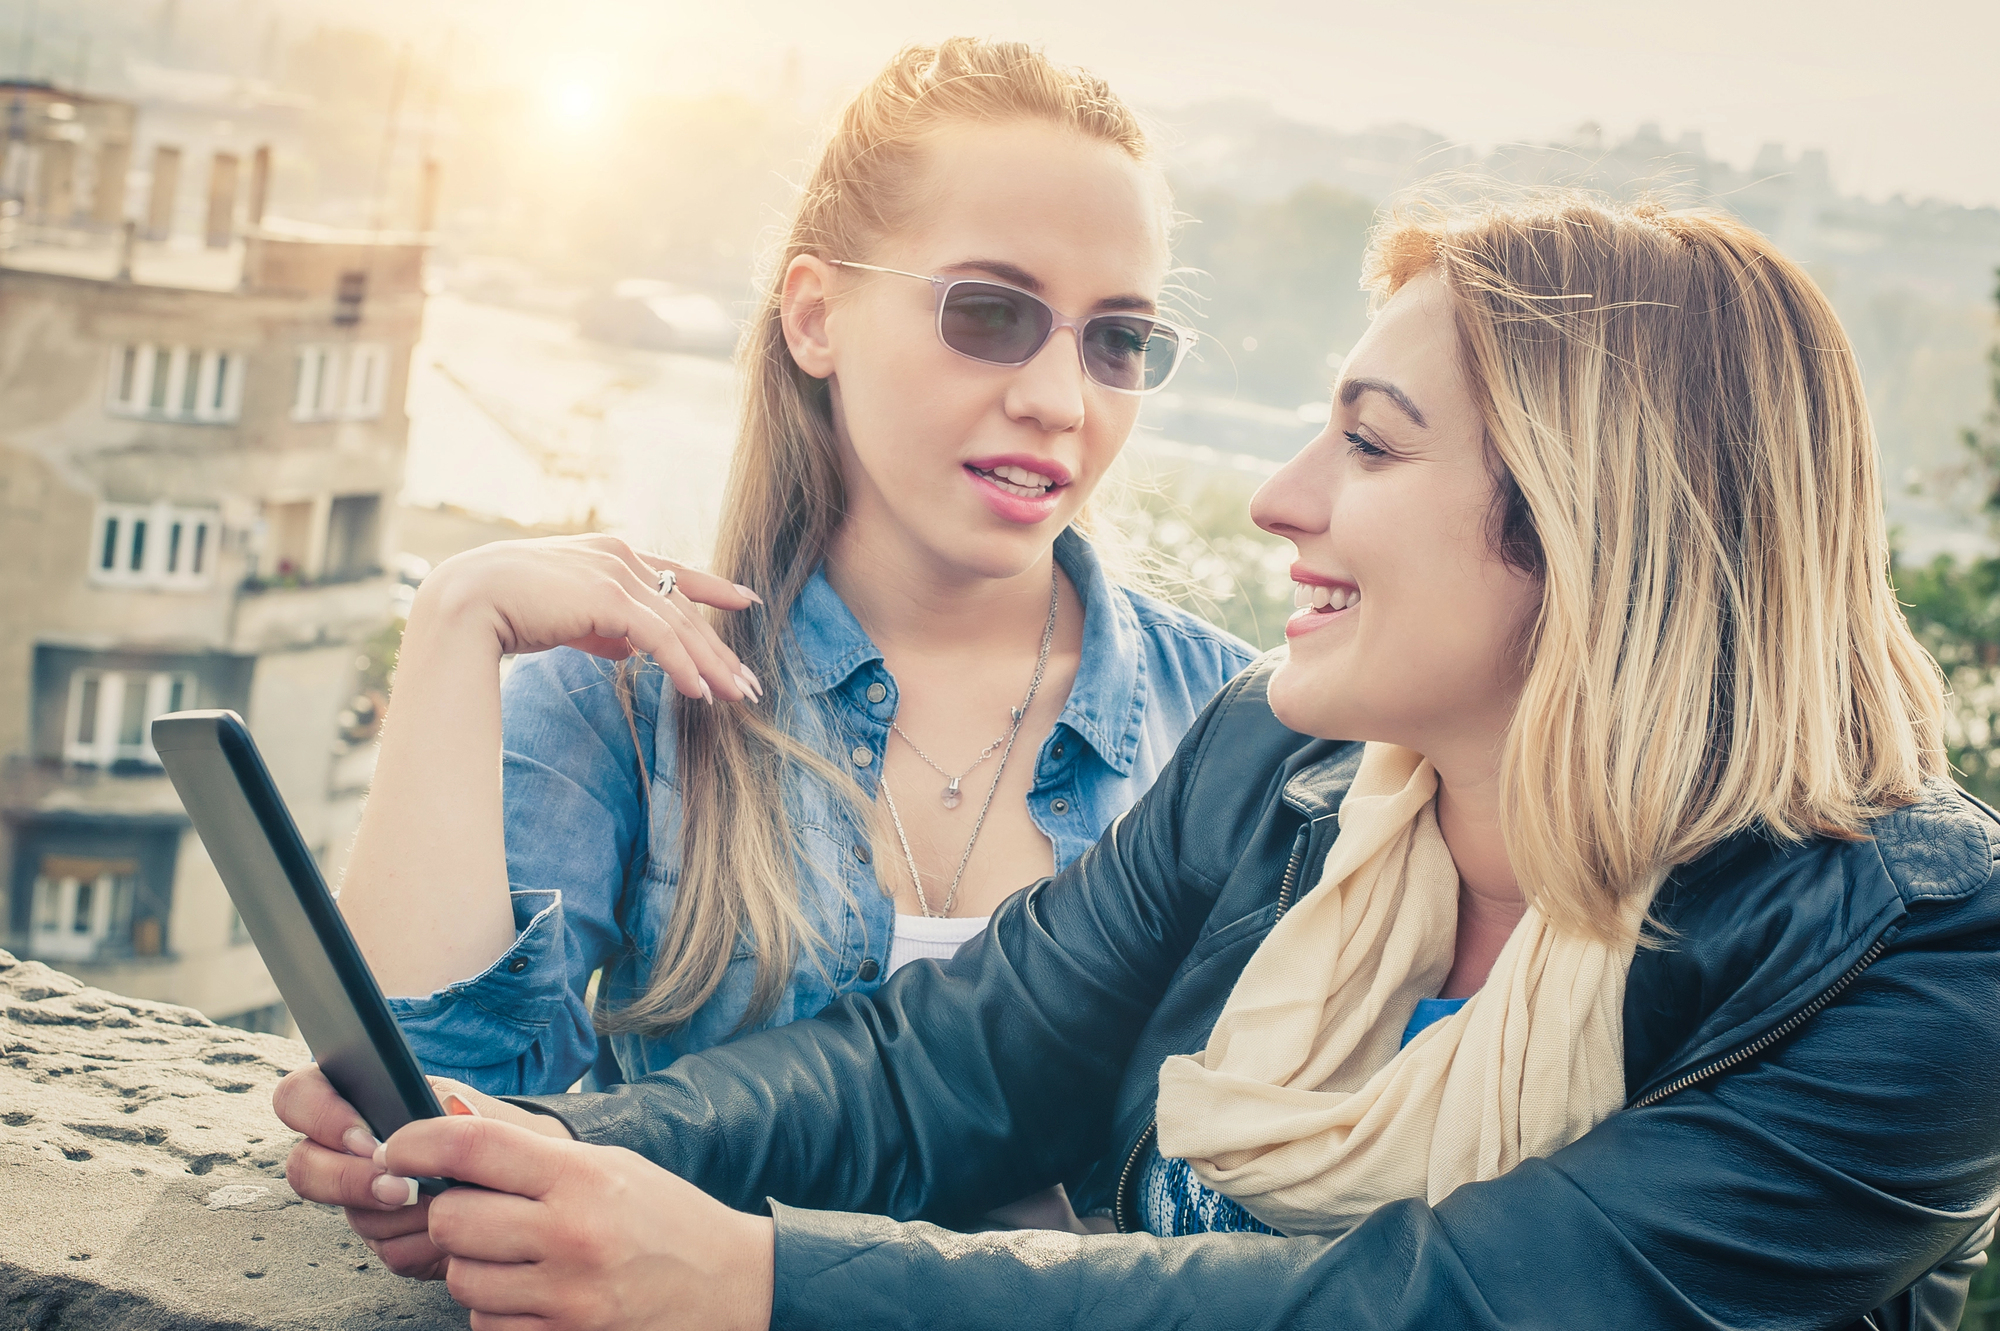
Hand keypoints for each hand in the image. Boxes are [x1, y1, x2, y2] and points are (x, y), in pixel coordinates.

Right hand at [273, 1066, 572, 1279]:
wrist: (525, 1177)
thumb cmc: (490, 1127)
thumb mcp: (461, 1104)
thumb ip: (431, 1112)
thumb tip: (415, 1124)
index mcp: (360, 1101)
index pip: (299, 1097)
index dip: (319, 1116)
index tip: (365, 1137)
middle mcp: (350, 1152)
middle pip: (304, 1166)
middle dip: (349, 1181)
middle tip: (397, 1186)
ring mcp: (364, 1198)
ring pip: (351, 1215)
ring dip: (400, 1214)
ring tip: (440, 1200)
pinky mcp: (388, 1238)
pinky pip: (387, 1250)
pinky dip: (423, 1242)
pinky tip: (448, 1228)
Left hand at [380, 1114, 774, 1330]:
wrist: (727, 1283)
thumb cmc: (665, 1216)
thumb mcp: (607, 1165)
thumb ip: (534, 1156)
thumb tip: (448, 1133)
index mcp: (581, 1176)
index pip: (471, 1146)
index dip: (416, 1142)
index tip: (396, 1149)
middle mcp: (570, 1234)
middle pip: (451, 1218)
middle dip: (449, 1212)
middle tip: (475, 1208)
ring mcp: (566, 1296)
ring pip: (461, 1278)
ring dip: (472, 1264)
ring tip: (511, 1253)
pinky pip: (486, 1324)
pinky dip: (496, 1308)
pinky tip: (532, 1291)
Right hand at [418, 534, 765, 703]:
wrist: (466, 601)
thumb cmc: (506, 608)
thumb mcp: (565, 615)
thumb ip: (601, 628)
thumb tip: (628, 650)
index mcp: (610, 553)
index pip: (675, 573)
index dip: (713, 588)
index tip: (746, 601)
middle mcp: (619, 556)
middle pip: (685, 607)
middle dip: (719, 649)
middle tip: (749, 683)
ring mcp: (615, 573)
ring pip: (679, 624)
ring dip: (711, 665)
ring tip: (736, 696)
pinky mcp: (608, 598)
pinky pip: (659, 638)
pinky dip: (682, 667)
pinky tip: (698, 693)